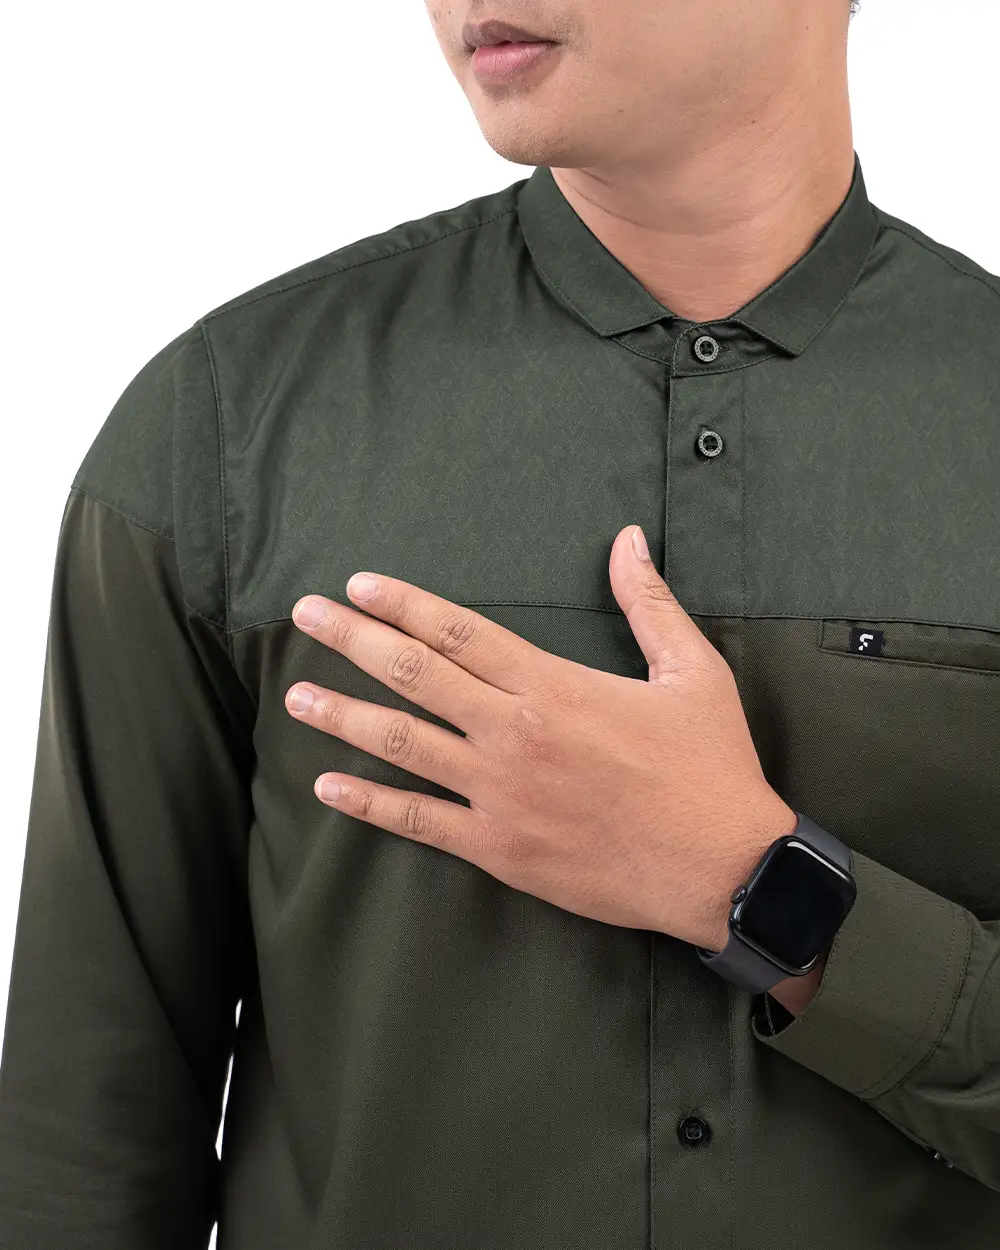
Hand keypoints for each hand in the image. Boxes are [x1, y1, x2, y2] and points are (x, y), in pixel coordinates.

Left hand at [284, 524, 796, 949]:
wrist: (723, 867)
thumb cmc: (710, 766)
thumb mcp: (693, 672)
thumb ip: (649, 603)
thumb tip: (628, 539)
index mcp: (554, 686)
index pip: (459, 634)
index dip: (403, 605)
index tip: (357, 586)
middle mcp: (515, 733)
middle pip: (415, 677)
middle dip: (352, 641)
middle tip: (304, 616)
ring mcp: (500, 794)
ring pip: (405, 746)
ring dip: (344, 717)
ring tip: (296, 698)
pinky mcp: (500, 849)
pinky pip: (419, 823)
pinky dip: (369, 805)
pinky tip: (329, 788)